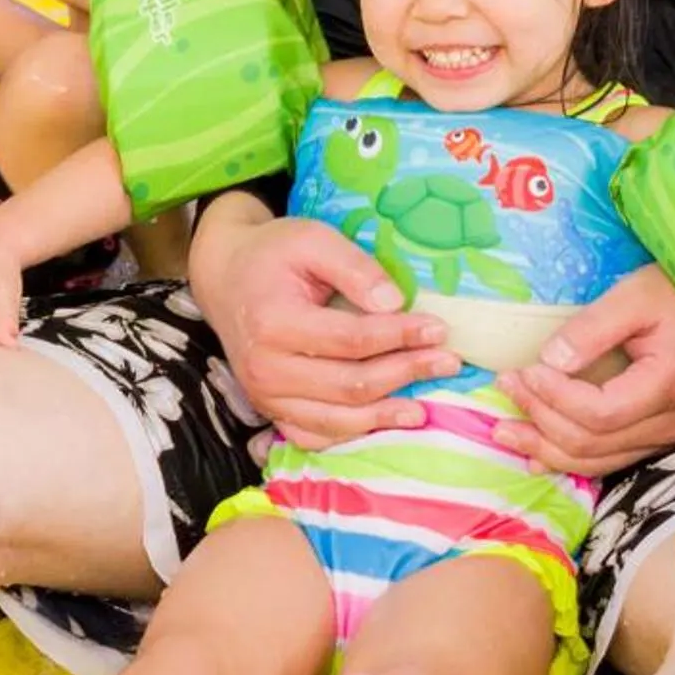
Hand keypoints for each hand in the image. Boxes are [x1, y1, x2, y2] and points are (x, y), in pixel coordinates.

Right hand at [203, 216, 457, 449]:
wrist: (226, 278)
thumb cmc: (273, 255)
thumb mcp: (312, 239)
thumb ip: (354, 267)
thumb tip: (395, 303)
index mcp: (275, 323)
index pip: (352, 340)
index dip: (400, 336)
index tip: (439, 328)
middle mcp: (266, 368)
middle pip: (350, 385)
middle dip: (405, 374)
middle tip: (448, 362)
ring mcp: (265, 396)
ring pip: (337, 420)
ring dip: (387, 415)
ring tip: (425, 405)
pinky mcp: (270, 411)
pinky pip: (316, 436)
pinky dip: (354, 434)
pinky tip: (384, 423)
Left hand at [495, 265, 674, 475]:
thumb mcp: (635, 296)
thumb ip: (592, 328)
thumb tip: (549, 361)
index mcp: (668, 386)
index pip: (599, 412)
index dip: (554, 398)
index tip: (525, 371)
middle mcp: (671, 422)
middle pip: (592, 442)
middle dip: (540, 418)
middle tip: (506, 388)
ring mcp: (668, 436)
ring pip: (597, 461)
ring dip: (546, 448)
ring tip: (504, 430)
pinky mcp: (658, 437)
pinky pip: (609, 460)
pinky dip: (568, 459)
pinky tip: (536, 454)